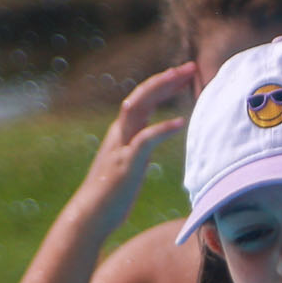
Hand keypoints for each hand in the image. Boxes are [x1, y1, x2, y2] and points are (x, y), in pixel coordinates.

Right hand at [68, 62, 194, 238]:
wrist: (90, 215)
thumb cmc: (111, 195)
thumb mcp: (130, 164)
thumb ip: (139, 149)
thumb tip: (152, 142)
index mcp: (122, 132)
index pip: (144, 99)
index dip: (163, 84)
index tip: (184, 75)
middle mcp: (120, 133)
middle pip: (142, 95)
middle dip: (166, 78)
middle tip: (191, 66)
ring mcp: (121, 146)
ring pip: (139, 107)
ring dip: (161, 90)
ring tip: (183, 78)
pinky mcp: (126, 162)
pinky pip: (145, 139)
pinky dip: (162, 128)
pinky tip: (180, 122)